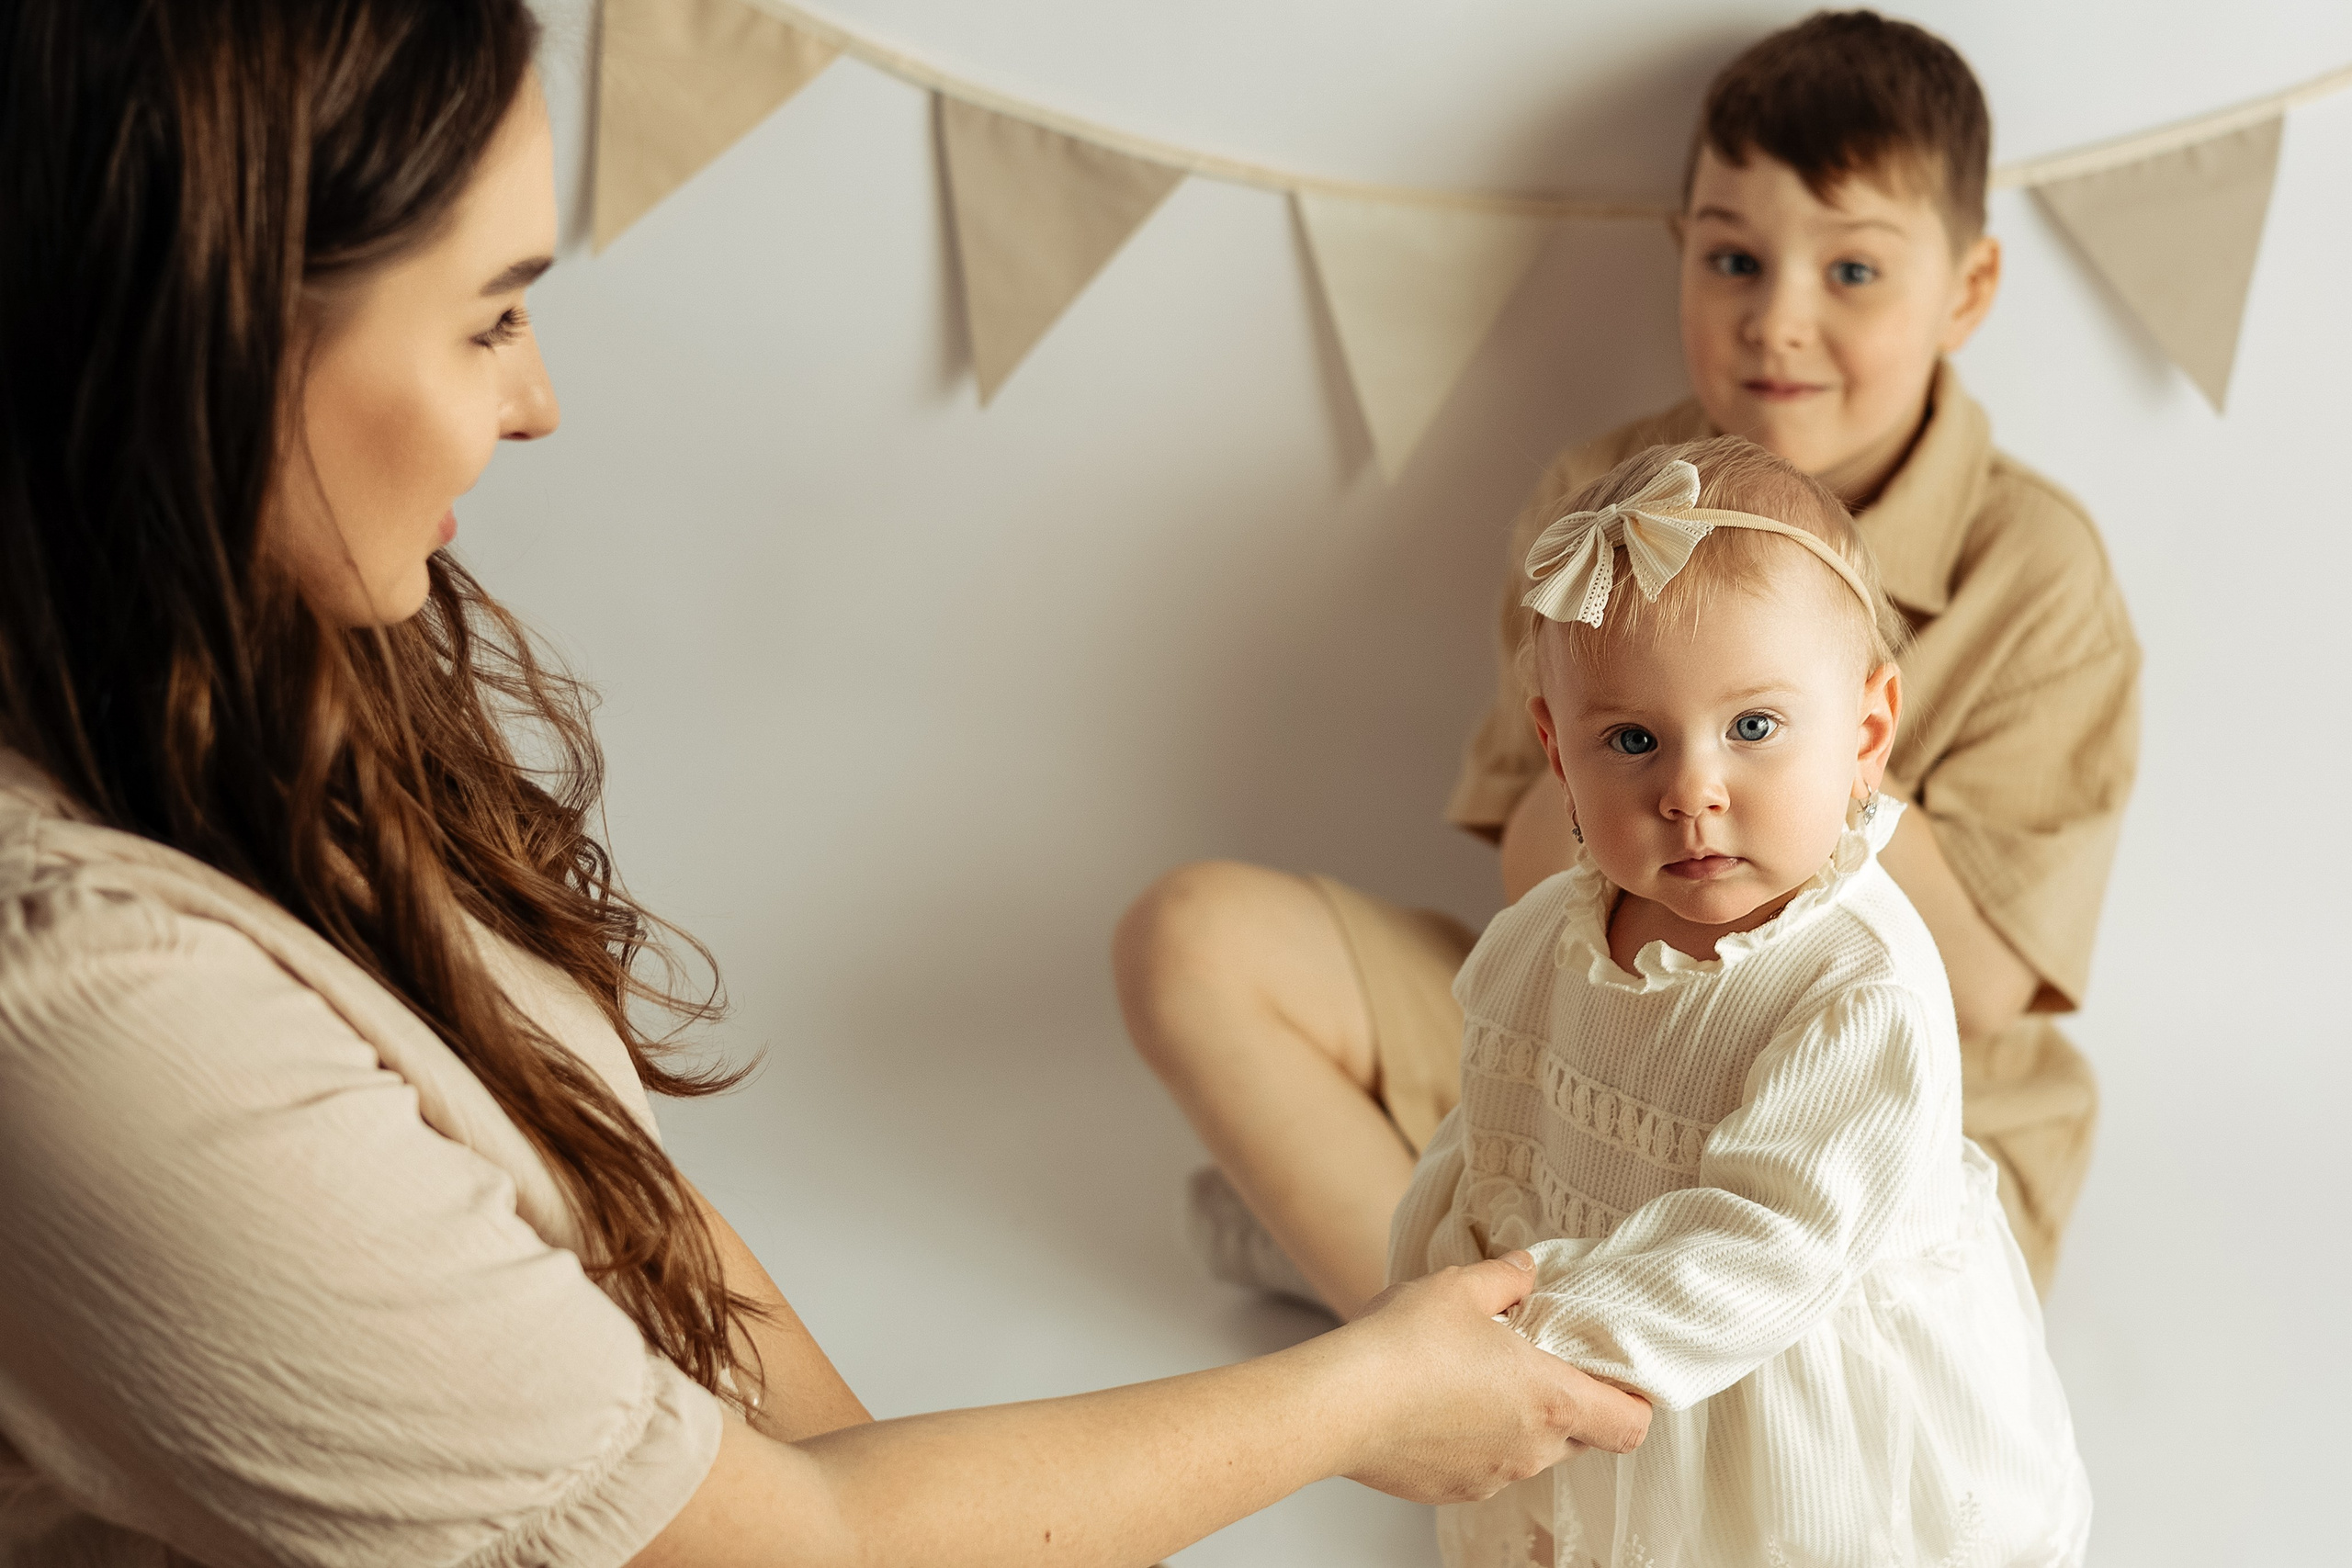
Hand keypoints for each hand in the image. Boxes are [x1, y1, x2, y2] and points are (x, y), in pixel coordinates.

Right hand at [1327, 1253, 1650, 1503]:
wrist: (1337, 1405)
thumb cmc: (1402, 1345)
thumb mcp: (1458, 1287)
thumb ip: (1505, 1277)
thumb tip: (1524, 1270)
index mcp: (1550, 1400)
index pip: (1631, 1425)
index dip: (1633, 1403)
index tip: (1613, 1376)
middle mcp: (1531, 1451)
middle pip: (1582, 1439)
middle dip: (1568, 1404)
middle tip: (1533, 1362)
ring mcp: (1493, 1478)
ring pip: (1531, 1454)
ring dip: (1518, 1422)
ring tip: (1474, 1380)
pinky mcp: (1454, 1491)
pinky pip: (1486, 1468)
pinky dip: (1477, 1442)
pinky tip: (1439, 1408)